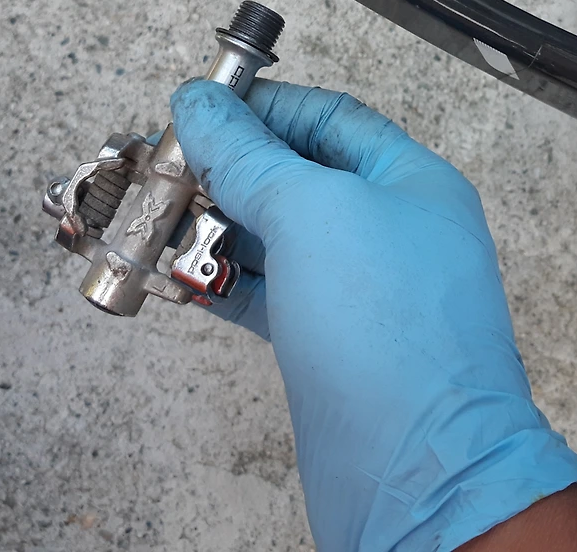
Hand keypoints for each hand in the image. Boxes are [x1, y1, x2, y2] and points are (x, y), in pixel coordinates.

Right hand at [170, 80, 576, 551]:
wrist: (418, 470)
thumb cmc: (395, 337)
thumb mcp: (313, 214)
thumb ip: (252, 155)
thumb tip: (203, 106)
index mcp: (410, 182)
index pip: (329, 118)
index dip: (262, 108)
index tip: (201, 111)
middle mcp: (391, 232)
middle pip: (297, 177)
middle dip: (228, 170)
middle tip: (164, 170)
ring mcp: (362, 292)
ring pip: (277, 240)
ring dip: (215, 229)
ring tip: (158, 222)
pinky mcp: (332, 345)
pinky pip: (270, 296)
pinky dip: (223, 284)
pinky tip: (179, 279)